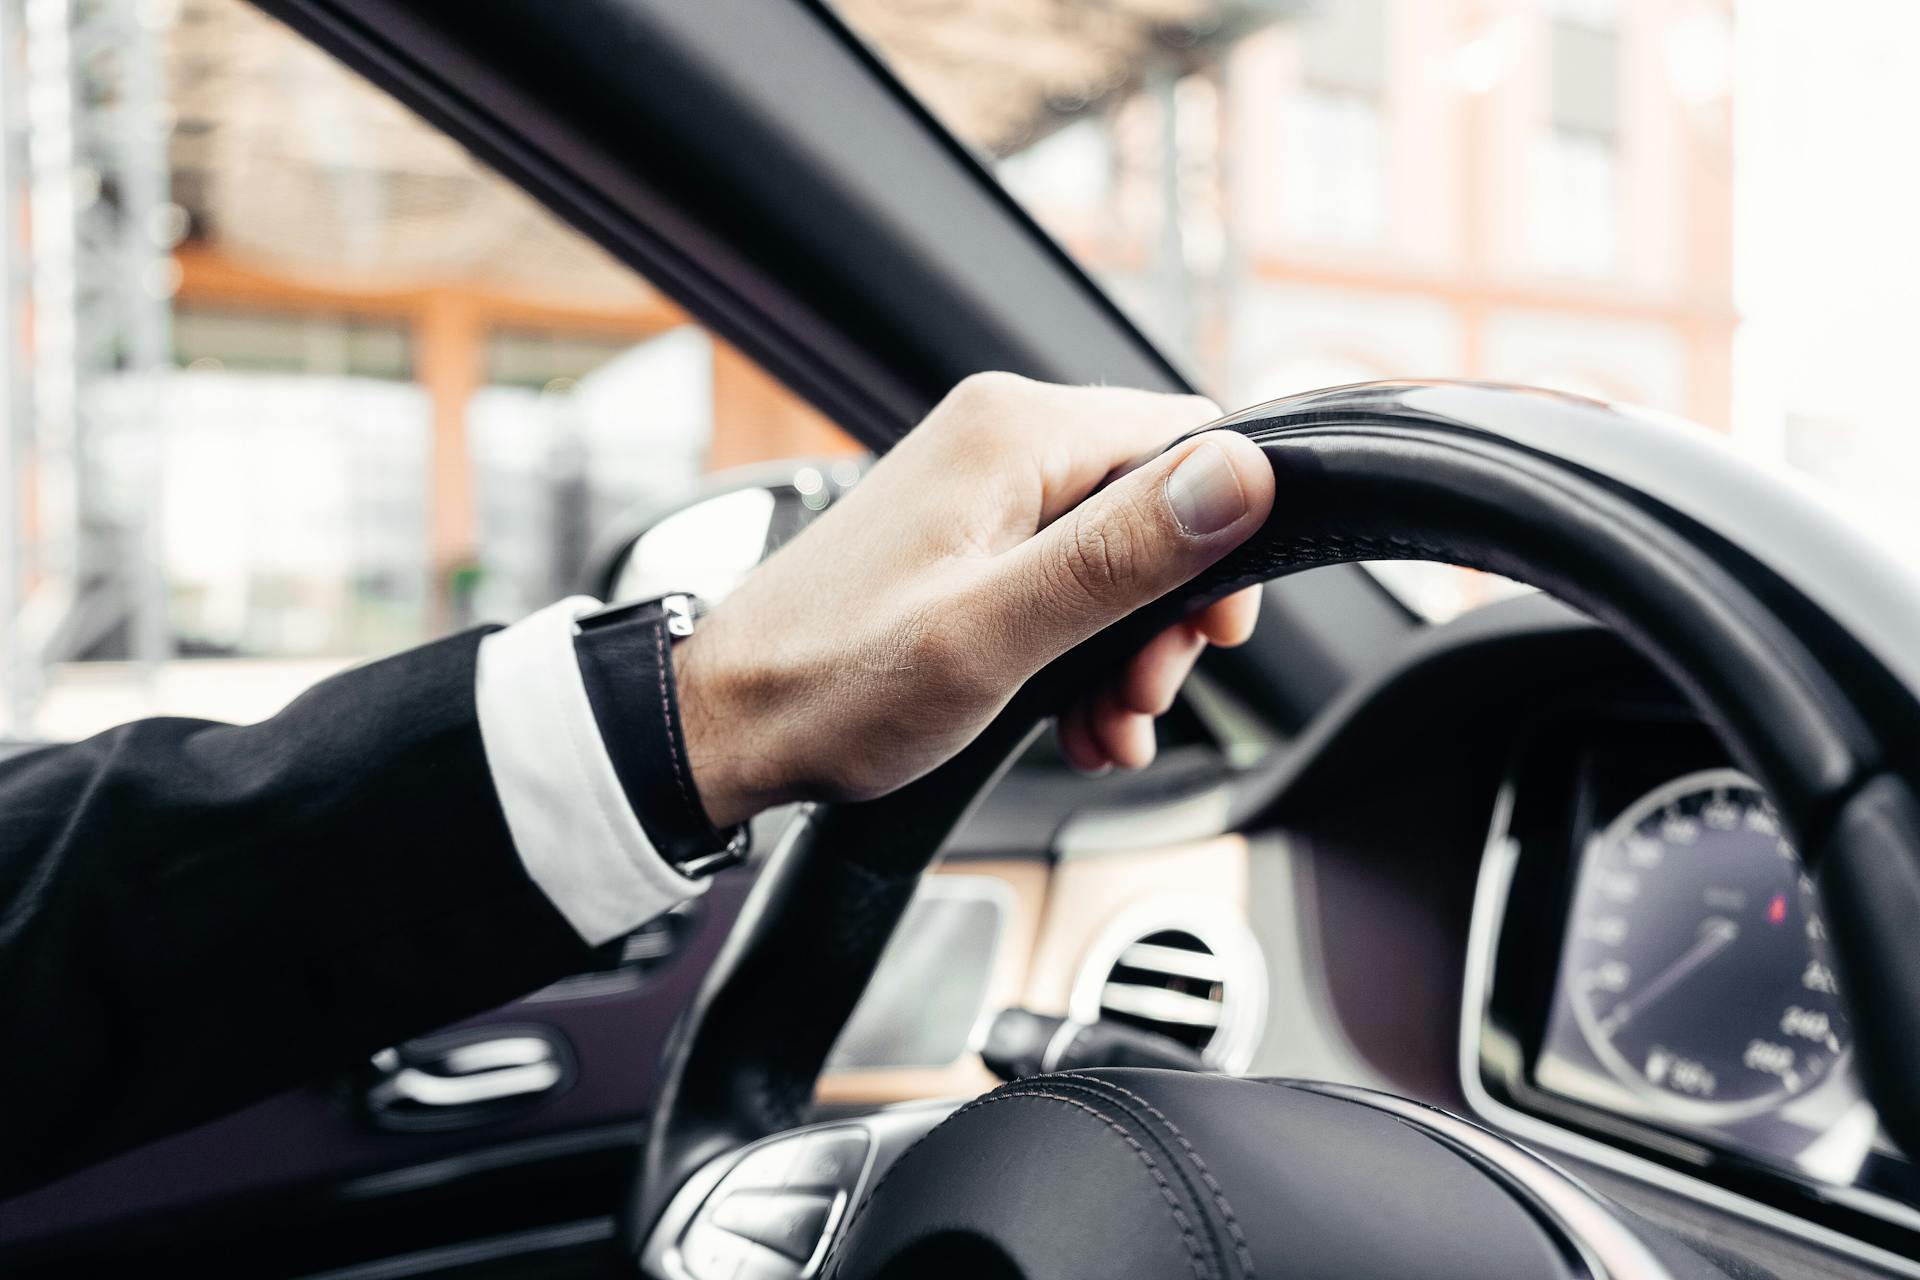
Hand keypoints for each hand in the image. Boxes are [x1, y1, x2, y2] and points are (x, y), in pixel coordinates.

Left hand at [673, 372, 1276, 826]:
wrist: (725, 725)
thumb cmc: (832, 683)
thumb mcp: (994, 631)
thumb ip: (1120, 555)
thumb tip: (1243, 475)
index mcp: (1015, 432)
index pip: (1190, 442)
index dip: (1223, 544)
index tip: (1210, 636)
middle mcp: (1001, 441)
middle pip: (1158, 508)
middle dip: (1169, 618)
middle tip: (1140, 698)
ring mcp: (981, 492)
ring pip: (1118, 558)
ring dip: (1130, 653)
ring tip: (1106, 728)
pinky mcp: (966, 541)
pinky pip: (1065, 583)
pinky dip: (1085, 655)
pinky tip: (1075, 722)